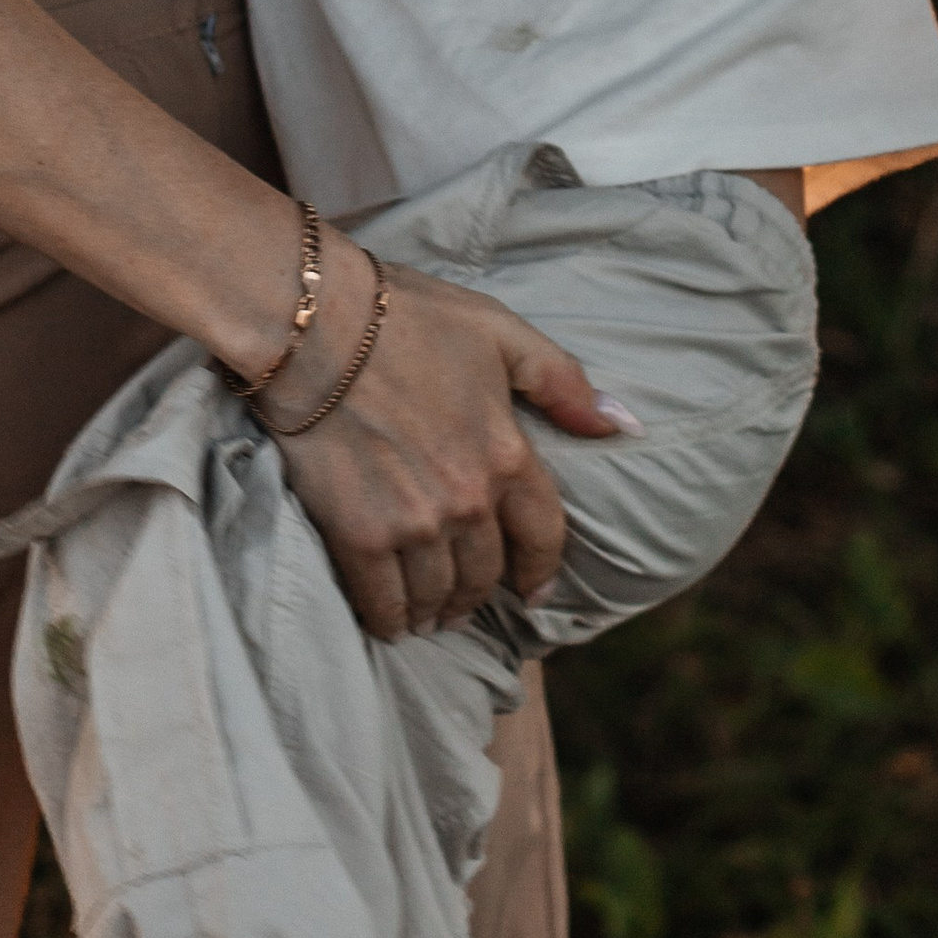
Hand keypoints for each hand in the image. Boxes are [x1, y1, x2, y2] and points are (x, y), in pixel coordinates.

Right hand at [268, 254, 627, 640]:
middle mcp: (469, 500)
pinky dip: (390, 618)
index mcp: (508, 453)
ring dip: (437, 610)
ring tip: (428, 615)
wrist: (314, 325)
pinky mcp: (360, 535)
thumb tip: (622, 424)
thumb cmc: (406, 317)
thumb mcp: (498, 330)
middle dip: (480, 593)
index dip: (539, 571)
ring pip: (438, 594)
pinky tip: (390, 620)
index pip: (542, 536)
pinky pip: (383, 601)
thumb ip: (561, 381)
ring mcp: (414, 522)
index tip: (532, 592)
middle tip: (467, 602)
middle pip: (486, 574)